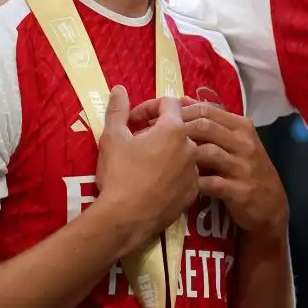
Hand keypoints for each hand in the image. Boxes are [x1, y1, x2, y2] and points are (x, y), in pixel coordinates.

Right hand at [95, 87, 200, 251]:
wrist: (125, 218)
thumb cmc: (118, 174)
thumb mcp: (112, 138)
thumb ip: (118, 110)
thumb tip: (119, 88)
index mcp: (174, 129)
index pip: (169, 103)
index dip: (149, 107)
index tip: (132, 122)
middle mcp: (191, 146)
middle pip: (181, 126)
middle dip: (160, 127)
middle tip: (140, 139)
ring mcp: (195, 170)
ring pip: (186, 150)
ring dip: (170, 149)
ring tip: (149, 159)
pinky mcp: (194, 191)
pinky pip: (188, 173)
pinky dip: (175, 171)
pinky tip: (158, 179)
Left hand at [129, 98, 287, 239]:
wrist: (270, 204)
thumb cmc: (245, 170)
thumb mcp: (235, 143)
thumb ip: (212, 124)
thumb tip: (181, 102)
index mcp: (240, 125)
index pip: (205, 109)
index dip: (176, 111)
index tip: (151, 117)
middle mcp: (243, 141)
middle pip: (204, 126)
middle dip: (172, 130)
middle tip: (147, 138)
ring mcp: (242, 165)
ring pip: (206, 152)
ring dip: (179, 156)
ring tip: (157, 161)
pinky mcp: (239, 190)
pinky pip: (209, 183)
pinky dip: (190, 183)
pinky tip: (174, 185)